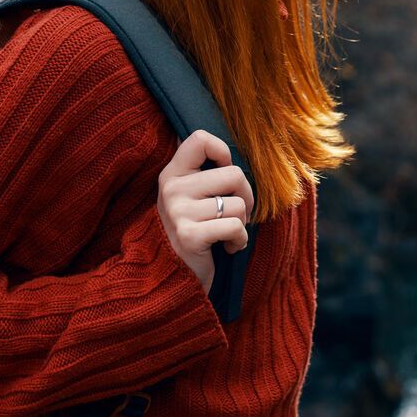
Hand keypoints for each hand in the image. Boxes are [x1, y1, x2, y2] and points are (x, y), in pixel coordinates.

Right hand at [156, 130, 253, 294]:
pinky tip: (228, 248)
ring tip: (227, 233)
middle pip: (234, 174)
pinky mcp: (190, 236)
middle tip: (236, 214)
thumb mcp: (187, 197)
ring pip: (238, 204)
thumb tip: (230, 154)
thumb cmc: (190, 232)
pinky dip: (240, 241)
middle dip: (246, 197)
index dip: (223, 152)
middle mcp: (172, 189)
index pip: (200, 139)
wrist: (169, 278)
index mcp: (172, 174)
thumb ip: (202, 174)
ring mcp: (178, 212)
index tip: (224, 175)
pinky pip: (235, 227)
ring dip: (242, 223)